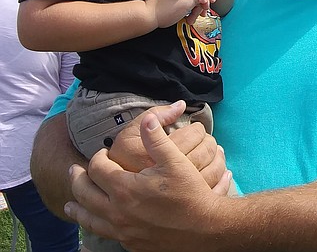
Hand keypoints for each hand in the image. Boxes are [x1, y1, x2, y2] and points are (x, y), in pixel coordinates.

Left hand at [65, 108, 230, 250]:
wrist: (204, 228)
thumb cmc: (190, 193)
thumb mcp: (175, 161)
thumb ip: (157, 139)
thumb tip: (148, 119)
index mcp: (125, 188)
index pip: (98, 169)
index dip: (98, 157)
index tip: (103, 153)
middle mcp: (117, 211)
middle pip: (85, 193)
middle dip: (78, 180)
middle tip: (74, 171)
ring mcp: (122, 230)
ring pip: (89, 219)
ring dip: (78, 208)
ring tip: (70, 204)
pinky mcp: (129, 243)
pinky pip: (102, 234)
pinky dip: (93, 226)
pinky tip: (95, 224)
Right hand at [109, 101, 225, 187]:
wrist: (113, 198)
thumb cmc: (121, 161)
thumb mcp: (129, 135)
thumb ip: (154, 116)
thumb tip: (182, 105)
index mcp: (157, 156)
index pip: (191, 136)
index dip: (198, 130)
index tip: (198, 130)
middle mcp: (168, 177)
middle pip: (203, 153)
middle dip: (210, 143)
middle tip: (209, 140)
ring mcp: (177, 194)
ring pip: (211, 172)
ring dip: (218, 159)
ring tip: (217, 152)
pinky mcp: (184, 206)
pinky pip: (213, 191)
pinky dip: (222, 179)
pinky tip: (224, 173)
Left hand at [143, 0, 200, 28]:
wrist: (148, 15)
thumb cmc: (166, 11)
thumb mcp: (187, 4)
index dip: (204, 2)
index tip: (204, 11)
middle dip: (197, 8)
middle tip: (197, 17)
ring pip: (188, 0)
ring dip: (191, 10)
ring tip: (189, 19)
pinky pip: (181, 1)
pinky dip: (184, 9)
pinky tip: (184, 15)